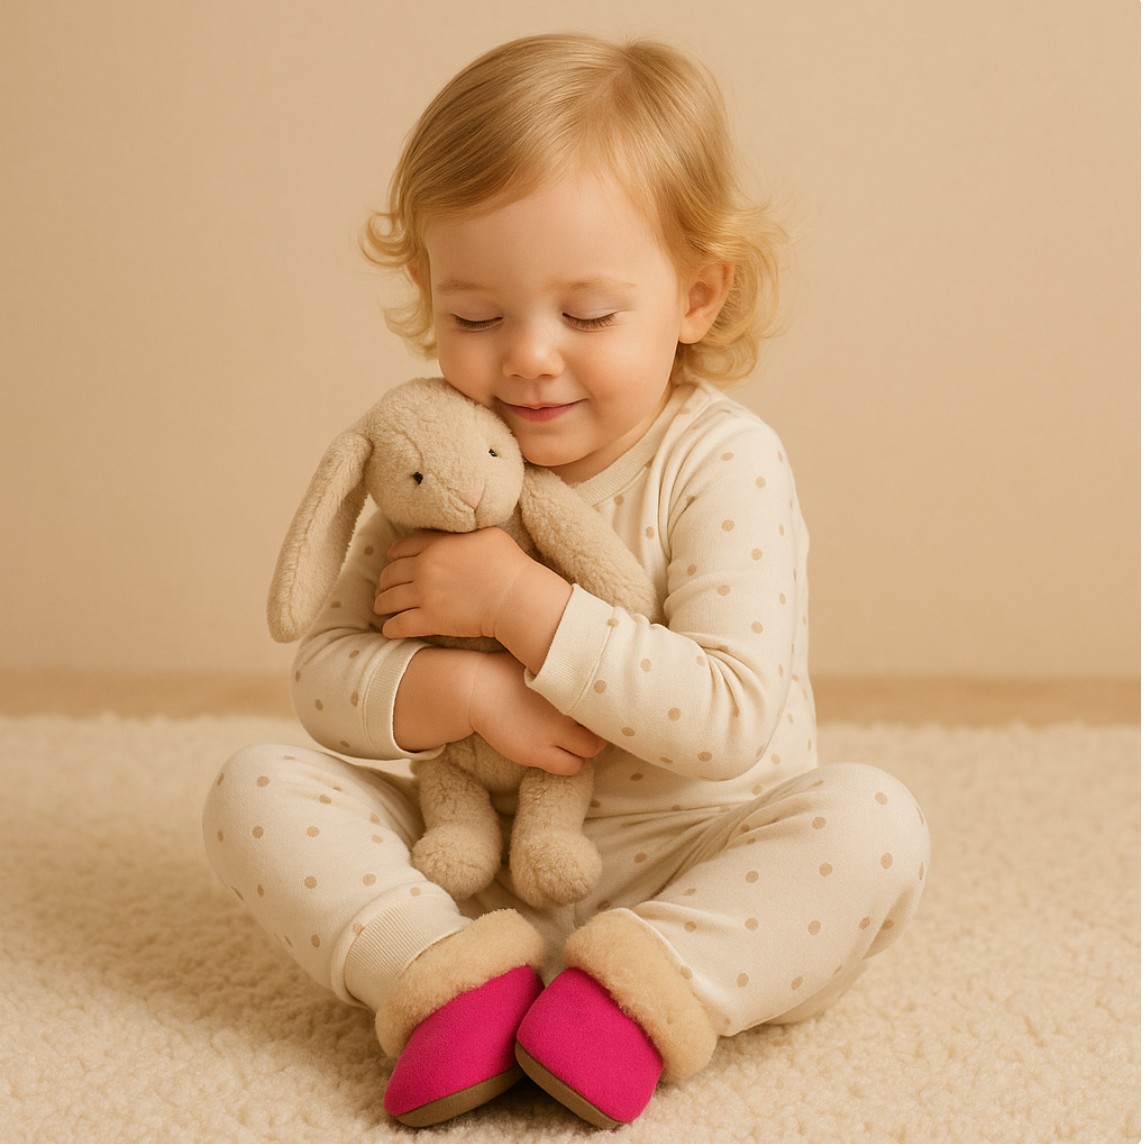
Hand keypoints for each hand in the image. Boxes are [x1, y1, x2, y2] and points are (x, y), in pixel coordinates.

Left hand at [374, 528, 532, 641]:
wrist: (515, 596)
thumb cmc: (508, 564)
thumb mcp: (486, 533)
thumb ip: (464, 531)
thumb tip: (459, 528)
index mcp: (435, 545)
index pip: (402, 547)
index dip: (393, 554)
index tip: (391, 559)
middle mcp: (424, 568)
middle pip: (391, 573)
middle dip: (384, 581)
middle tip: (384, 587)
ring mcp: (425, 595)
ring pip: (389, 599)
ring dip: (382, 604)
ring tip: (381, 607)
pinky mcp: (430, 620)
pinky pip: (399, 625)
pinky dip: (390, 628)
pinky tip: (389, 630)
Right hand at [469, 653, 605, 774]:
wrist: (477, 688)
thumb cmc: (509, 670)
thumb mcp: (543, 661)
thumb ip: (568, 669)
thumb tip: (592, 664)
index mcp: (569, 682)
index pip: (607, 700)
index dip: (607, 706)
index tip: (603, 708)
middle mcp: (566, 708)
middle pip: (604, 726)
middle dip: (600, 728)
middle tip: (590, 726)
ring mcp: (553, 732)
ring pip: (591, 750)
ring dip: (587, 747)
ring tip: (577, 741)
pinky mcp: (537, 752)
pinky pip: (571, 767)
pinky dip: (572, 762)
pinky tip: (562, 752)